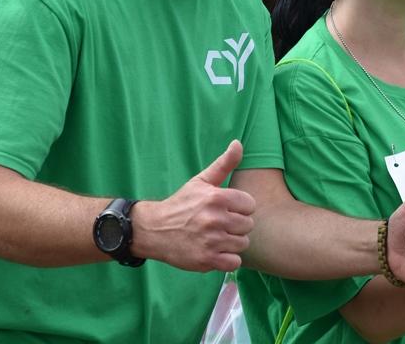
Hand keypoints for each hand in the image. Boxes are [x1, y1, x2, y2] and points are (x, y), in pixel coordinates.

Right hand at [132, 140, 255, 271]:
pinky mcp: (206, 260)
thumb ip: (224, 163)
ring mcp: (211, 241)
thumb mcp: (201, 181)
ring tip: (216, 237)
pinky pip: (234, 262)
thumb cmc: (181, 204)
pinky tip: (216, 252)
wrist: (154, 230)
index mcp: (217, 197)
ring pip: (242, 244)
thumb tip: (238, 143)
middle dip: (236, 225)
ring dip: (232, 243)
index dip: (240, 208)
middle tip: (220, 224)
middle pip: (248, 225)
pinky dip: (227, 259)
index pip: (250, 205)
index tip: (226, 209)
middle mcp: (215, 219)